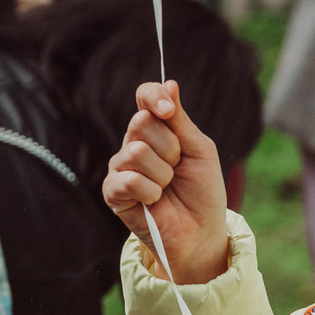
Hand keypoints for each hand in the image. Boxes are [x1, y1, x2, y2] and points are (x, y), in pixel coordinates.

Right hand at [102, 80, 230, 284]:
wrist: (200, 231)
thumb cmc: (202, 191)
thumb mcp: (199, 150)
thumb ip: (180, 120)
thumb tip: (169, 83)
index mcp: (156, 130)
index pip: (144, 97)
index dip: (153, 97)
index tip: (168, 110)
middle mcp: (134, 144)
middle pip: (140, 122)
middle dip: (169, 147)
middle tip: (177, 167)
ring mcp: (121, 168)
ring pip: (136, 152)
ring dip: (162, 174)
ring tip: (167, 188)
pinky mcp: (113, 192)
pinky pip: (128, 180)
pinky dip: (150, 192)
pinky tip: (155, 201)